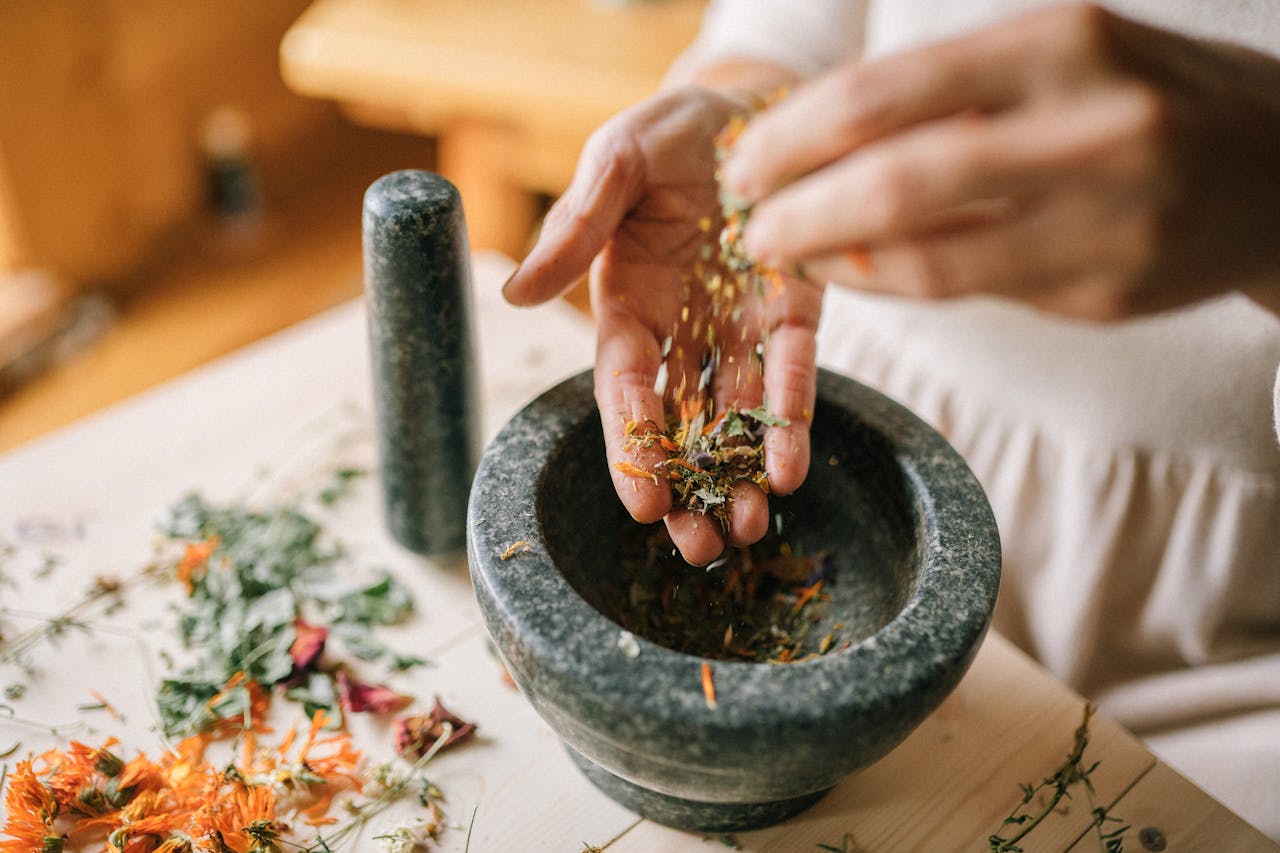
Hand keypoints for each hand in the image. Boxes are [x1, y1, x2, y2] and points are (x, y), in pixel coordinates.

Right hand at [504, 87, 823, 563]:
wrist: (753, 102)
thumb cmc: (670, 131)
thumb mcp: (616, 161)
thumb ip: (575, 227)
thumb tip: (516, 296)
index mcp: (626, 301)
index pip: (624, 385)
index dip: (630, 444)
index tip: (639, 502)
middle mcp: (683, 327)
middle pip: (680, 421)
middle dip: (687, 486)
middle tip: (700, 548)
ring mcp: (742, 324)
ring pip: (738, 414)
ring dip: (743, 474)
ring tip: (751, 530)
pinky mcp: (796, 309)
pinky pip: (794, 369)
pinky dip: (793, 417)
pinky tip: (793, 468)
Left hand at [720, 3, 1279, 319]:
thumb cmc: (1144, 95)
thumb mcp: (1063, 51)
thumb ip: (951, 89)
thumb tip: (813, 137)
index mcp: (1065, 44)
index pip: (883, 95)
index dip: (794, 136)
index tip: (745, 158)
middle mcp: (1090, 130)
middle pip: (892, 187)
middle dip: (797, 212)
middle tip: (748, 225)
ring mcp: (1105, 222)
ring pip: (925, 259)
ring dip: (835, 261)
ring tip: (788, 252)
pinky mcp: (1105, 294)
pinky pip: (968, 294)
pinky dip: (896, 284)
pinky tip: (859, 271)